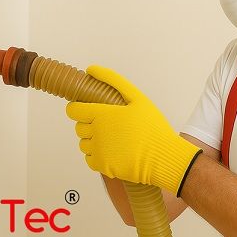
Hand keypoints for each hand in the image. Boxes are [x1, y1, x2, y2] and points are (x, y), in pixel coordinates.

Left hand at [65, 65, 201, 195]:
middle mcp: (95, 132)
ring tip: (113, 140)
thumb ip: (113, 80)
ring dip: (93, 141)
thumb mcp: (137, 98)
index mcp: (101, 114)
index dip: (77, 108)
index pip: (73, 110)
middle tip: (108, 126)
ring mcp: (98, 150)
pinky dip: (98, 156)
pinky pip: (90, 160)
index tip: (85, 110)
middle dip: (89, 125)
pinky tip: (113, 152)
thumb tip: (91, 69)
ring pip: (84, 144)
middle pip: (79, 127)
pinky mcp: (102, 166)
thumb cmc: (152, 127)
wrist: (162, 156)